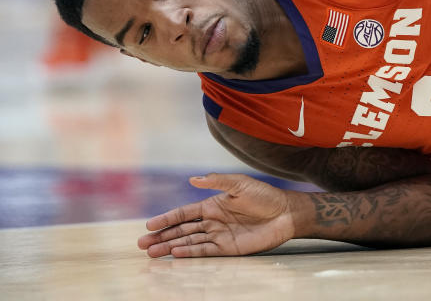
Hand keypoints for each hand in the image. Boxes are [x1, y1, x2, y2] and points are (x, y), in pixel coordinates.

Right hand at [138, 173, 296, 257]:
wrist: (286, 213)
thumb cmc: (264, 195)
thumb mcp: (240, 184)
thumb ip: (217, 181)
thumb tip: (192, 179)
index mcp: (212, 204)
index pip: (184, 213)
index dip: (166, 219)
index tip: (149, 225)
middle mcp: (212, 221)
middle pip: (181, 230)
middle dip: (162, 236)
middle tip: (142, 244)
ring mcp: (219, 235)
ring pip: (189, 242)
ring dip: (170, 246)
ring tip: (152, 253)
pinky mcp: (228, 248)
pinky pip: (205, 251)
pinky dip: (190, 252)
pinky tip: (176, 254)